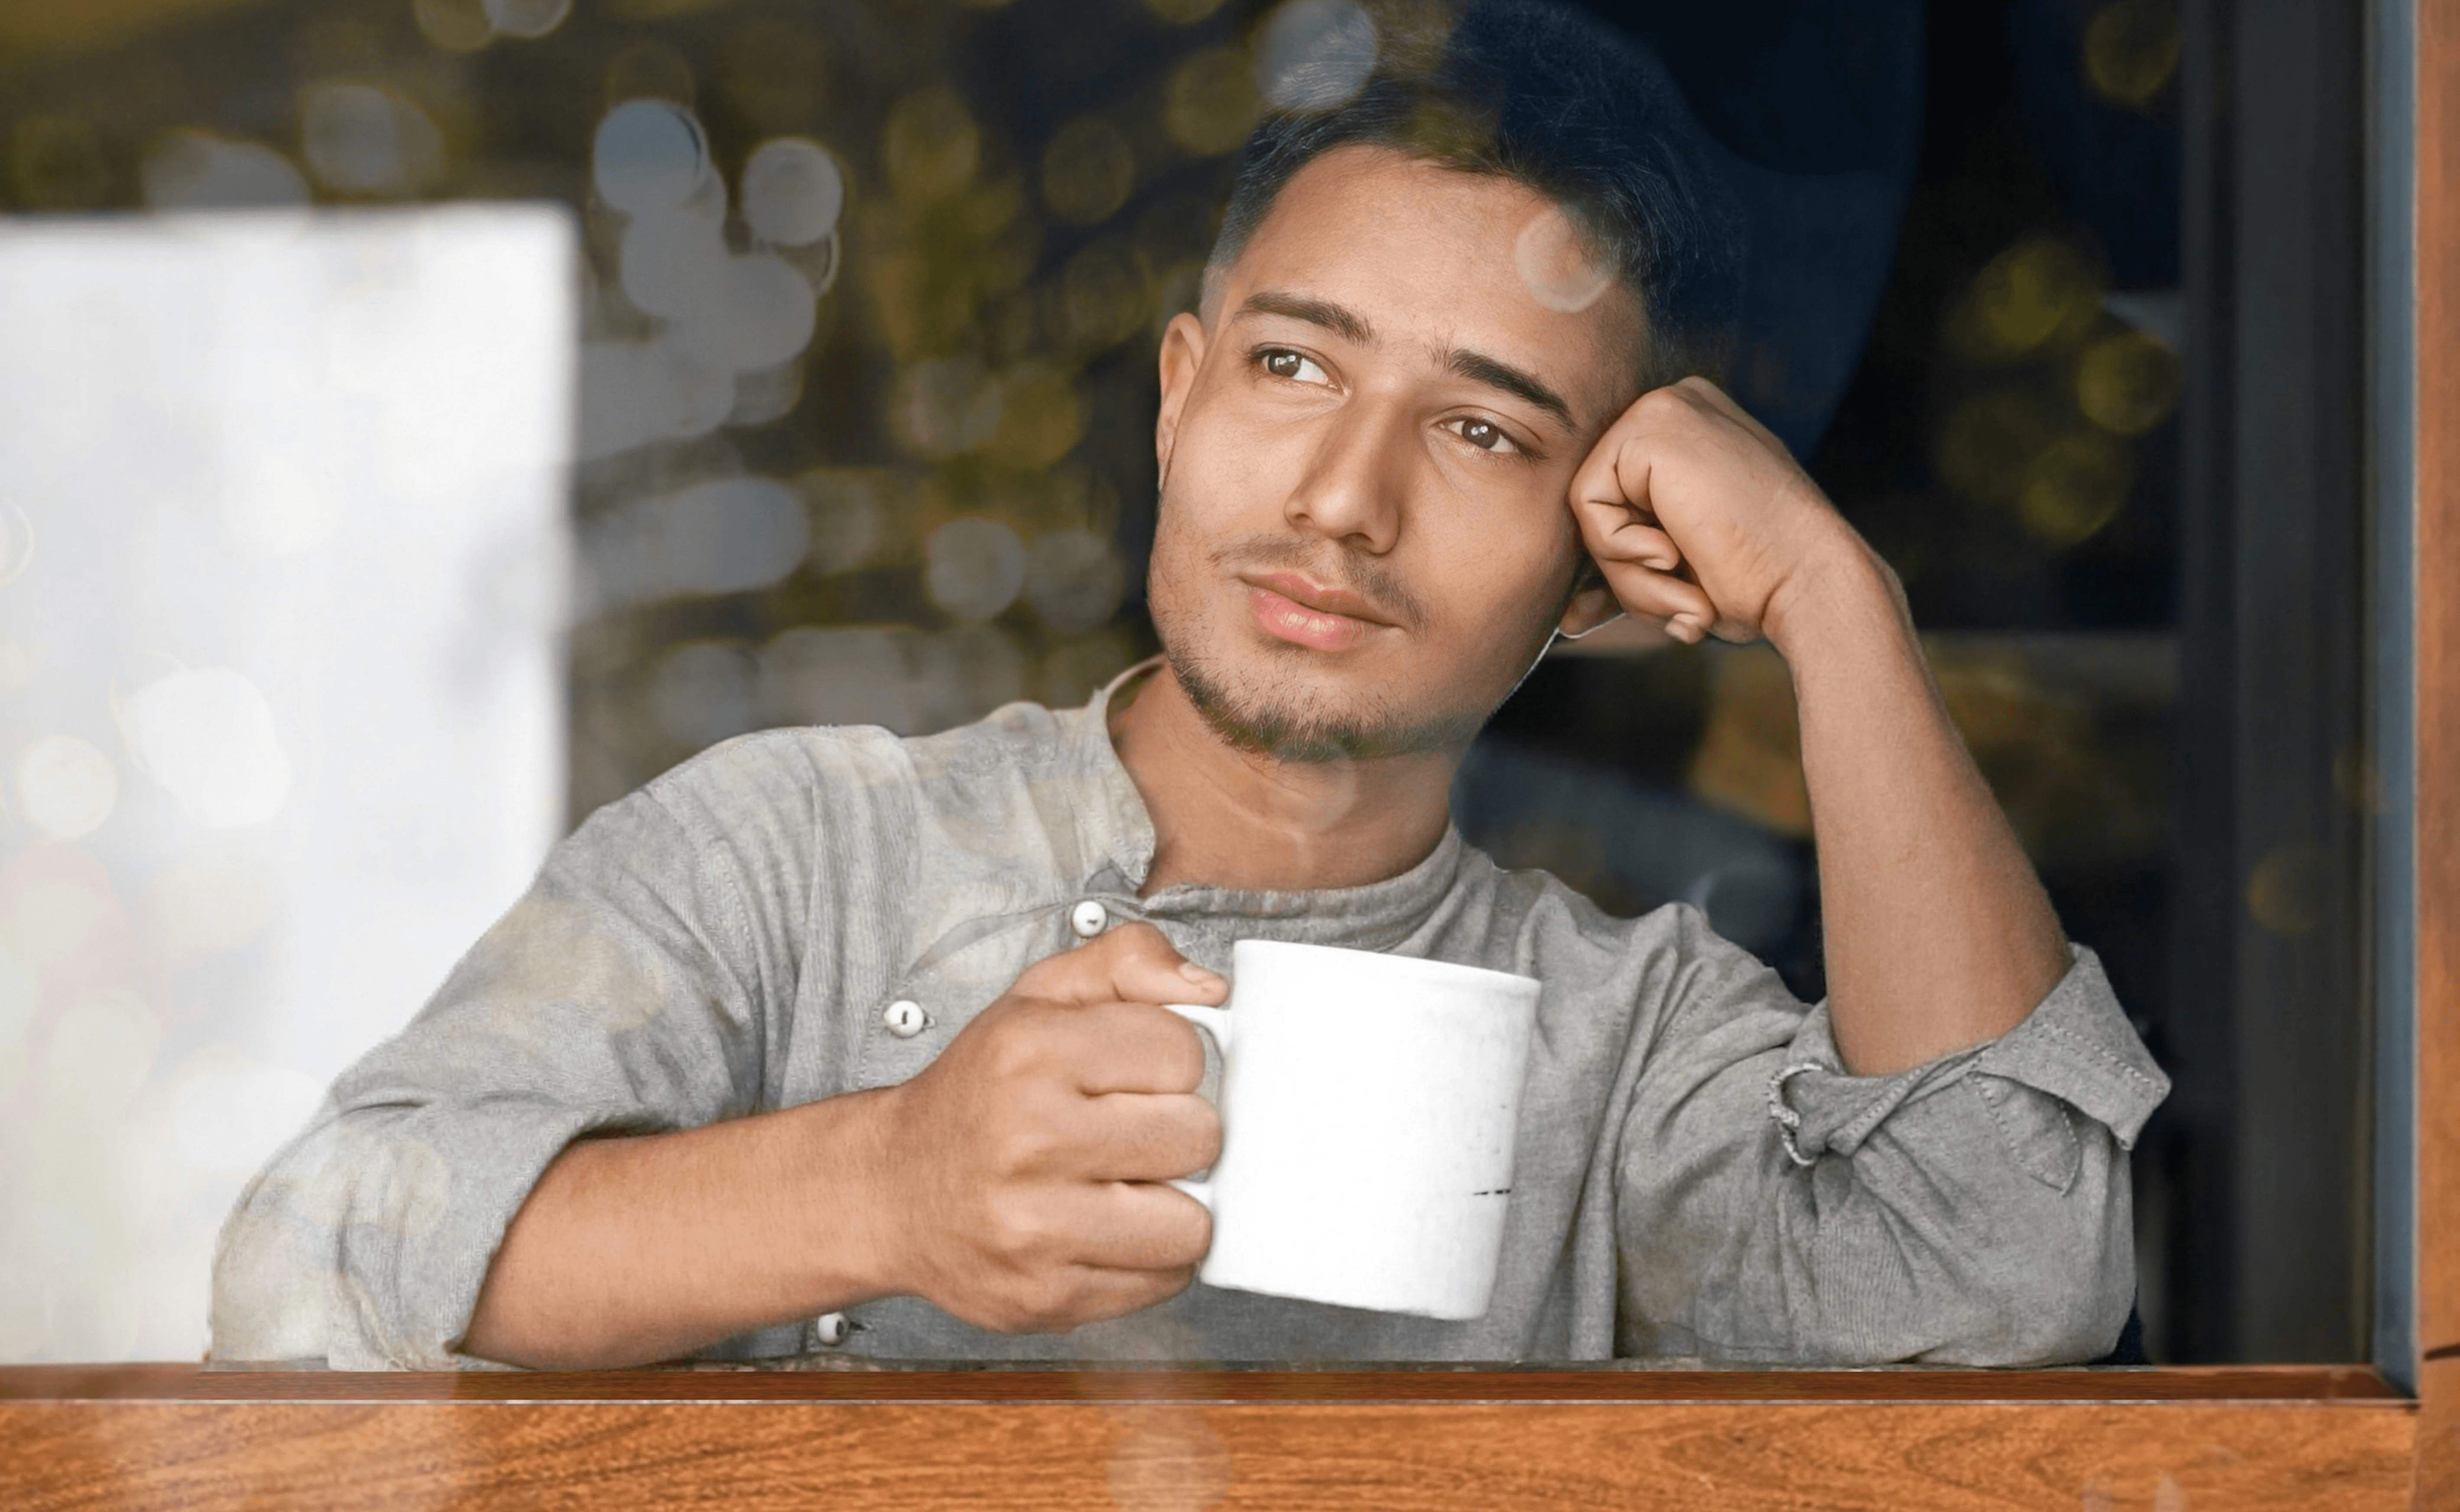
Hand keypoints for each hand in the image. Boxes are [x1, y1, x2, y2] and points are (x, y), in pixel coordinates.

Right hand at [871, 922, 1226, 1333]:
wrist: (891, 1189)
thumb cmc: (977, 1095)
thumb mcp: (1040, 997)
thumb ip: (1128, 962)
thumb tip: (1209, 990)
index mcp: (1030, 1051)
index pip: (1182, 1052)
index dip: (1175, 1063)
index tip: (1140, 1075)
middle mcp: (1027, 1139)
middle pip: (1197, 1137)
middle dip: (1179, 1133)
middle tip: (1135, 1132)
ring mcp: (1034, 1226)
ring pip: (1191, 1223)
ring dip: (1175, 1205)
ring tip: (1127, 1185)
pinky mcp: (1046, 1295)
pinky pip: (1163, 1281)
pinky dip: (1150, 1258)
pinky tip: (1108, 1228)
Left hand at [1565, 376, 1863, 648]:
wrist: (1811, 584)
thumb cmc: (1759, 585)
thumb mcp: (1682, 572)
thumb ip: (1627, 572)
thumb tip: (1568, 615)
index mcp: (1690, 432)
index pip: (1616, 498)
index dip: (1620, 563)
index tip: (1653, 609)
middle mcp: (1676, 407)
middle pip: (1599, 503)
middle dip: (1626, 574)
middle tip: (1686, 608)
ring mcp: (1664, 408)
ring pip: (1590, 509)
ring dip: (1628, 574)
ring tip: (1687, 593)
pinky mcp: (1650, 426)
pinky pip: (1586, 503)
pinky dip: (1620, 552)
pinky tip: (1675, 556)